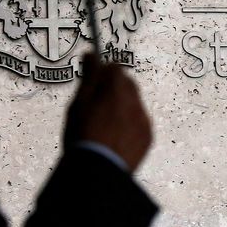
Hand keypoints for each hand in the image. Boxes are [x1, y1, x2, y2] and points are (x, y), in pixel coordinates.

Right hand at [64, 54, 151, 171]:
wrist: (97, 172)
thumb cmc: (83, 137)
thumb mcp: (78, 103)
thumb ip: (89, 76)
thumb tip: (91, 54)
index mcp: (117, 89)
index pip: (114, 68)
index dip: (102, 73)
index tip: (93, 81)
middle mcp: (134, 101)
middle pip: (127, 84)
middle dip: (114, 88)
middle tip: (96, 103)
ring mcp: (143, 120)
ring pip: (134, 103)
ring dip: (123, 106)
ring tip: (104, 124)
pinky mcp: (147, 137)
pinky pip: (140, 122)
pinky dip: (130, 124)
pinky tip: (115, 135)